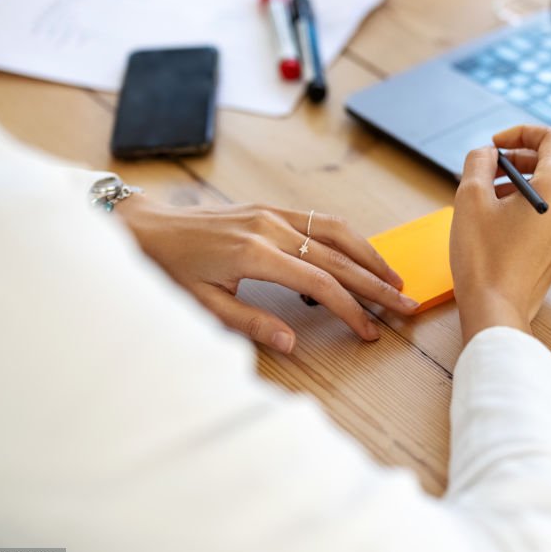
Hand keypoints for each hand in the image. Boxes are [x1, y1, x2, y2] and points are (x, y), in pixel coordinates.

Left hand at [115, 200, 418, 352]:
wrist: (143, 226)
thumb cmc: (168, 269)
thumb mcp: (202, 305)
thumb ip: (250, 324)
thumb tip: (293, 343)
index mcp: (255, 254)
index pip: (321, 285)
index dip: (351, 309)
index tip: (370, 331)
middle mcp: (271, 228)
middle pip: (339, 258)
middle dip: (377, 284)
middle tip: (407, 305)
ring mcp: (273, 213)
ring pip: (337, 233)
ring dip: (371, 256)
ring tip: (395, 280)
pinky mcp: (270, 208)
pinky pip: (321, 221)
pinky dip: (349, 239)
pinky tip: (363, 255)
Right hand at [450, 125, 550, 343]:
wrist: (496, 309)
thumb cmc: (484, 258)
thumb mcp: (470, 197)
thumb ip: (478, 161)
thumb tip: (486, 152)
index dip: (522, 132)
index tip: (497, 144)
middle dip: (520, 157)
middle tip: (489, 166)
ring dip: (521, 180)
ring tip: (488, 193)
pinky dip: (529, 203)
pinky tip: (499, 217)